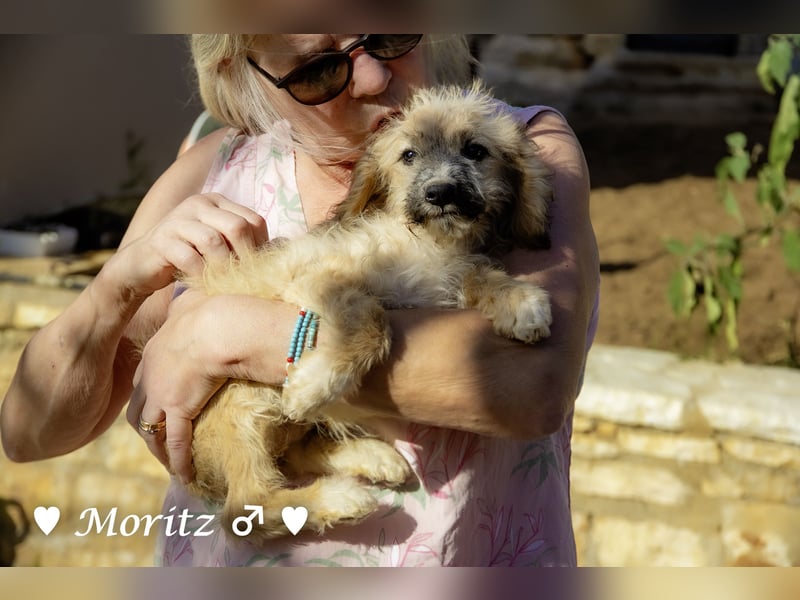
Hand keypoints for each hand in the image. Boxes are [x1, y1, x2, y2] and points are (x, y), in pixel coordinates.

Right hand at [116, 193, 266, 297]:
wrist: (142, 266)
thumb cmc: (190, 258)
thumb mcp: (219, 246)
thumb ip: (243, 243)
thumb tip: (283, 250)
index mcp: (217, 202)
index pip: (253, 220)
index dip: (261, 247)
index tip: (258, 269)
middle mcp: (198, 204)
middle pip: (237, 227)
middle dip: (245, 257)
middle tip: (245, 279)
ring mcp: (177, 220)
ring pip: (213, 241)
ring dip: (223, 267)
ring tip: (224, 282)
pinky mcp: (161, 240)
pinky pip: (189, 258)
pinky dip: (200, 275)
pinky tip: (201, 283)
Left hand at [125, 289, 232, 481]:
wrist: (219, 326)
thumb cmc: (214, 310)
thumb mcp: (193, 301)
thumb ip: (188, 302)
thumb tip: (194, 295)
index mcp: (154, 352)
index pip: (144, 383)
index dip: (150, 399)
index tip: (160, 410)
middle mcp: (150, 376)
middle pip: (139, 411)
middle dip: (148, 429)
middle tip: (161, 444)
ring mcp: (161, 395)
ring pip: (153, 432)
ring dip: (161, 452)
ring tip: (173, 466)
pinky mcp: (178, 410)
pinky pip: (176, 443)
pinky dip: (180, 461)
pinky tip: (186, 475)